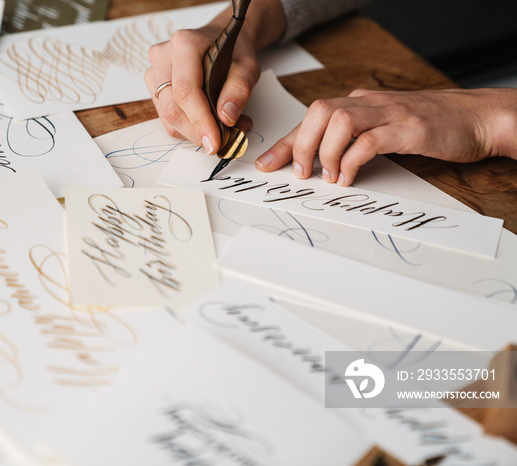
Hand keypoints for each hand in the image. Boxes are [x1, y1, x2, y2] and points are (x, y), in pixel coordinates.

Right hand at [144, 1, 285, 153]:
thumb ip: (239, 90)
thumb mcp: (247, 67)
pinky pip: (167, 119)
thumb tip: (226, 117)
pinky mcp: (154, 89)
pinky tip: (206, 123)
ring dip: (194, 133)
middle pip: (173, 108)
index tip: (214, 141)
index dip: (200, 120)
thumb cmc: (232, 52)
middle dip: (198, 132)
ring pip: (168, 117)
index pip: (185, 91)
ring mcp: (155, 73)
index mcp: (184, 44)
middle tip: (223, 141)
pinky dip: (188, 129)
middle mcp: (163, 57)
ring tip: (220, 130)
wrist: (220, 42)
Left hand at [255, 88, 516, 185]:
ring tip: (326, 178)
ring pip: (339, 120)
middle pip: (319, 112)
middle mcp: (370, 104)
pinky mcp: (410, 129)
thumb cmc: (429, 126)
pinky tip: (348, 177)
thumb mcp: (384, 128)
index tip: (266, 164)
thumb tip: (322, 165)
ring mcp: (390, 113)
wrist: (477, 118)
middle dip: (300, 145)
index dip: (285, 142)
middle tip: (300, 175)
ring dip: (325, 153)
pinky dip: (352, 161)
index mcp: (360, 103)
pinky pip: (369, 140)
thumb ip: (355, 140)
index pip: (311, 118)